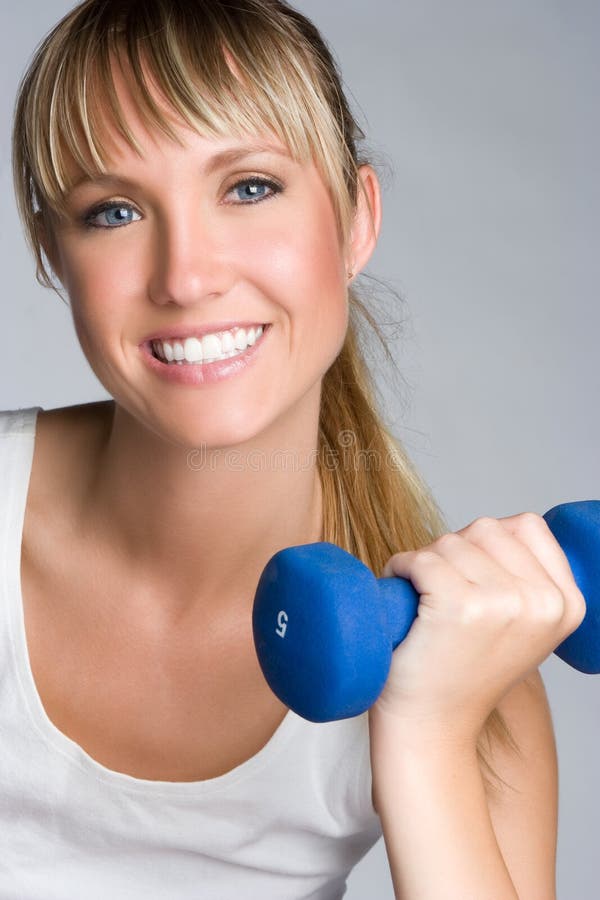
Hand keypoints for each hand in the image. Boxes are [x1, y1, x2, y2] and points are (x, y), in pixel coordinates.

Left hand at [372, 513, 585, 742]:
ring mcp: (504, 603)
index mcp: (568, 604)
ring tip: (423, 598)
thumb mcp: (522, 625)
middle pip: (486, 529)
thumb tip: (503, 528)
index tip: (472, 577)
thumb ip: (528, 578)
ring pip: (450, 541)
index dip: (488, 542)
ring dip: (425, 560)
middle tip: (440, 590)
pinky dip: (402, 568)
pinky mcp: (459, 605)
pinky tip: (403, 592)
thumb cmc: (466, 669)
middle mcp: (543, 603)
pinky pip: (421, 558)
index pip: (528, 526)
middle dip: (454, 550)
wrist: (432, 723)